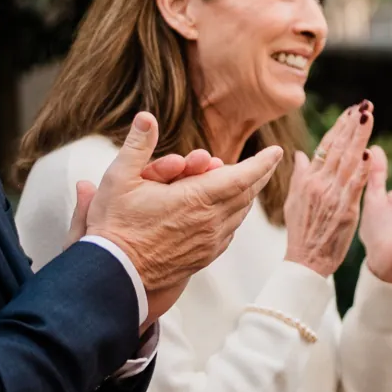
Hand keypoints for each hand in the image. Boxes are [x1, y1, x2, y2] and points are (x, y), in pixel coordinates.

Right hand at [85, 114, 283, 319]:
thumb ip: (138, 146)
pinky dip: (232, 215)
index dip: (262, 163)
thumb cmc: (115, 226)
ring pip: (239, 213)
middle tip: (265, 162)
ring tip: (242, 181)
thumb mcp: (118, 179)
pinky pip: (229, 231)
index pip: (242, 177)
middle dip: (256, 175)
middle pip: (246, 194)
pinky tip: (225, 209)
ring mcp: (210, 242)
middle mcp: (211, 222)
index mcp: (196, 199)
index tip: (276, 151)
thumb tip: (147, 117)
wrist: (115, 274)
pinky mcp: (205, 257)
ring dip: (243, 194)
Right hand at [282, 104, 373, 276]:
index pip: (326, 146)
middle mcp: (319, 183)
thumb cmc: (301, 232)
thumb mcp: (294, 201)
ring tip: (368, 117)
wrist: (306, 261)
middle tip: (365, 105)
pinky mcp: (344, 210)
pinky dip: (361, 169)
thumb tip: (300, 153)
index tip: (352, 111)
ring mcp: (331, 195)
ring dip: (359, 138)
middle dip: (353, 125)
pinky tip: (368, 153)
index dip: (340, 127)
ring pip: (347, 161)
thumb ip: (300, 176)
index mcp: (308, 179)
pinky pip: (354, 186)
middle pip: (338, 148)